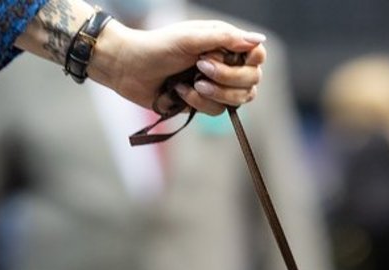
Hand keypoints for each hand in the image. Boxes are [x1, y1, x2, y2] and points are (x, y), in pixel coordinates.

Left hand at [90, 21, 265, 114]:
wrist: (130, 69)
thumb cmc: (158, 47)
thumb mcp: (192, 38)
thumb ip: (225, 38)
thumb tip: (258, 40)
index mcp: (224, 42)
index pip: (256, 56)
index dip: (249, 62)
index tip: (228, 59)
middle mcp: (224, 63)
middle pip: (251, 81)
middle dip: (227, 80)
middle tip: (201, 69)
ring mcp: (215, 85)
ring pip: (235, 100)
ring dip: (211, 94)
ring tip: (190, 83)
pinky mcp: (203, 103)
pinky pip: (216, 112)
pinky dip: (197, 103)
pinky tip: (180, 92)